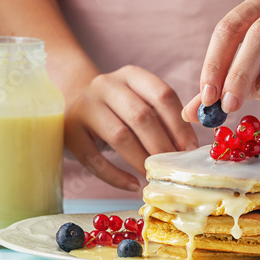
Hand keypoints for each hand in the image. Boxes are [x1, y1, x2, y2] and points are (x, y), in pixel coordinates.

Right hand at [65, 65, 198, 190]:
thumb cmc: (116, 111)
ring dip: (141, 160)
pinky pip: (94, 159)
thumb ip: (161, 117)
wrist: (72, 107)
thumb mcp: (138, 102)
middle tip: (173, 168)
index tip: (190, 150)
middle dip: (162, 146)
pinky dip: (116, 176)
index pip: (162, 95)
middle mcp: (106, 85)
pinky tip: (133, 184)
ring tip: (154, 175)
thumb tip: (188, 148)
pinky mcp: (70, 131)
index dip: (180, 125)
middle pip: (142, 116)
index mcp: (131, 75)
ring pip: (120, 136)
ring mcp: (85, 107)